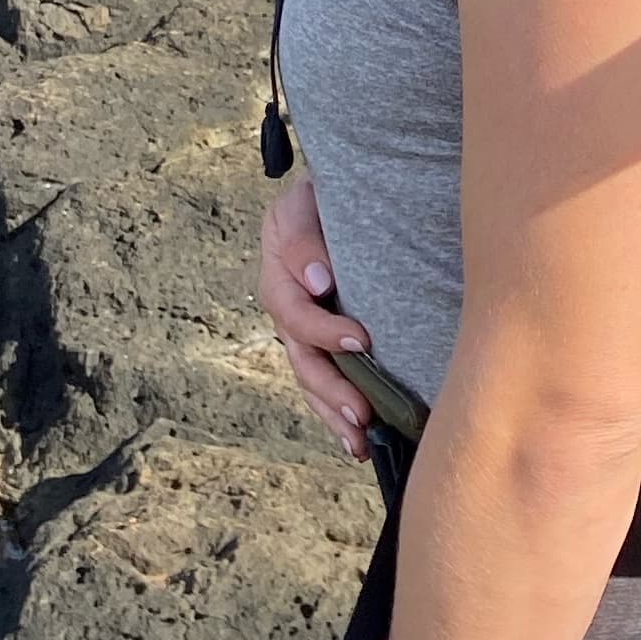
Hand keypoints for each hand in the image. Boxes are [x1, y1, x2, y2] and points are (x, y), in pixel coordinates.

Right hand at [260, 171, 372, 452]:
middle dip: (330, 386)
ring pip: (310, 376)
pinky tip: (357, 443)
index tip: (360, 340)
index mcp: (280, 266)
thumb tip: (318, 281)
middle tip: (360, 410)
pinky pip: (322, 384)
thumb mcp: (309, 199)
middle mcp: (287, 302)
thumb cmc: (332, 195)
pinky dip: (337, 415)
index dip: (322, 328)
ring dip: (332, 410)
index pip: (293, 308)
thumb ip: (305, 235)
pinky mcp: (323, 343)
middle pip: (300, 354)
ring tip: (358, 439)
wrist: (348, 198)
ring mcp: (302, 327)